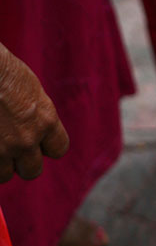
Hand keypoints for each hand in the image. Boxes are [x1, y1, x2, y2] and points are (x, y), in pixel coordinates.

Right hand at [0, 44, 68, 181]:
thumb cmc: (3, 70)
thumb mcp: (31, 92)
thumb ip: (37, 116)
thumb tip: (34, 128)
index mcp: (46, 121)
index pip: (58, 150)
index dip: (46, 147)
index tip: (36, 141)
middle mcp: (26, 139)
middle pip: (32, 170)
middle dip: (22, 162)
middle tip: (10, 148)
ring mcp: (1, 147)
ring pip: (5, 175)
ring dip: (0, 165)